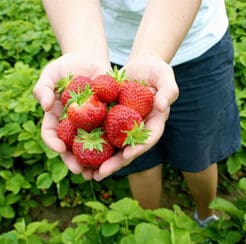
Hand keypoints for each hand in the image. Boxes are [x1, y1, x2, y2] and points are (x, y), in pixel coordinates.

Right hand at [33, 51, 109, 177]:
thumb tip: (45, 105)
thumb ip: (43, 88)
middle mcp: (72, 126)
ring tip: (99, 172)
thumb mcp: (50, 74)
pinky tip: (119, 153)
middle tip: (80, 171)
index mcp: (55, 118)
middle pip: (71, 148)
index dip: (53, 143)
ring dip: (95, 162)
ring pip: (91, 147)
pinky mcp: (106, 119)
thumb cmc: (65, 67)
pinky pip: (110, 133)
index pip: (50, 134)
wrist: (89, 59)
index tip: (59, 148)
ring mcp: (90, 124)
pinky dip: (113, 145)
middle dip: (74, 161)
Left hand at [92, 55, 178, 180]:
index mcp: (154, 124)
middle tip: (100, 175)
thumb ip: (168, 90)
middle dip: (114, 164)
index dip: (136, 150)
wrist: (140, 67)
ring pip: (113, 148)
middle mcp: (139, 130)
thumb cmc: (156, 70)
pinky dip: (91, 144)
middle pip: (127, 150)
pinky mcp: (112, 122)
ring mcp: (124, 127)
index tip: (124, 157)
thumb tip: (162, 106)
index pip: (147, 140)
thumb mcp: (165, 76)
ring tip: (86, 174)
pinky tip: (77, 153)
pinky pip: (101, 134)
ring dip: (100, 161)